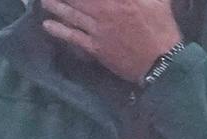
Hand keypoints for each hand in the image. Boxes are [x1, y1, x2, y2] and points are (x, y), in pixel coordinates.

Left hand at [39, 0, 182, 82]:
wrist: (163, 64)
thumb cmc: (163, 30)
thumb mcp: (159, 2)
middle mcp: (104, 10)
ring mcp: (98, 30)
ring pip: (71, 14)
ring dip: (55, 6)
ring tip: (43, 1)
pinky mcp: (97, 48)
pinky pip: (73, 38)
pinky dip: (59, 31)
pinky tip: (47, 25)